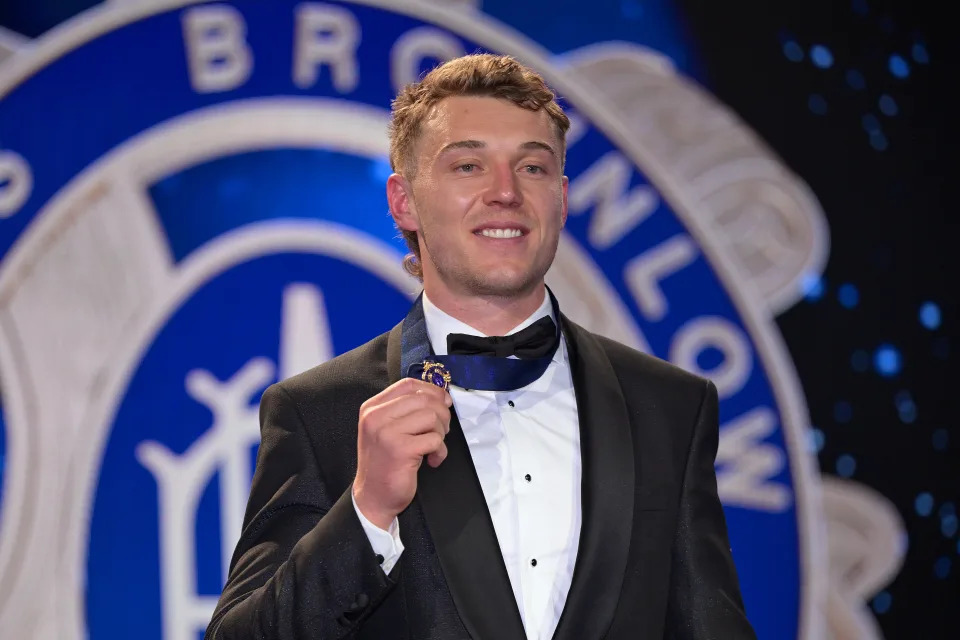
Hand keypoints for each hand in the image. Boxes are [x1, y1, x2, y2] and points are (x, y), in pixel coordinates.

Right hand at [353, 378, 451, 528]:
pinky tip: (432, 461)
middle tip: (441, 431)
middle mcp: (376, 417)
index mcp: (372, 408)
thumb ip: (405, 410)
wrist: (373, 497)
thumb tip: (441, 397)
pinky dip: (440, 451)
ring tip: (433, 447)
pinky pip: (434, 439)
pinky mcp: (401, 449)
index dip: (431, 390)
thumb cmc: (385, 463)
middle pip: (423, 399)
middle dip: (441, 415)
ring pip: (431, 417)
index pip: (408, 385)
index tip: (444, 402)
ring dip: (441, 434)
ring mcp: (387, 432)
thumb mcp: (387, 429)